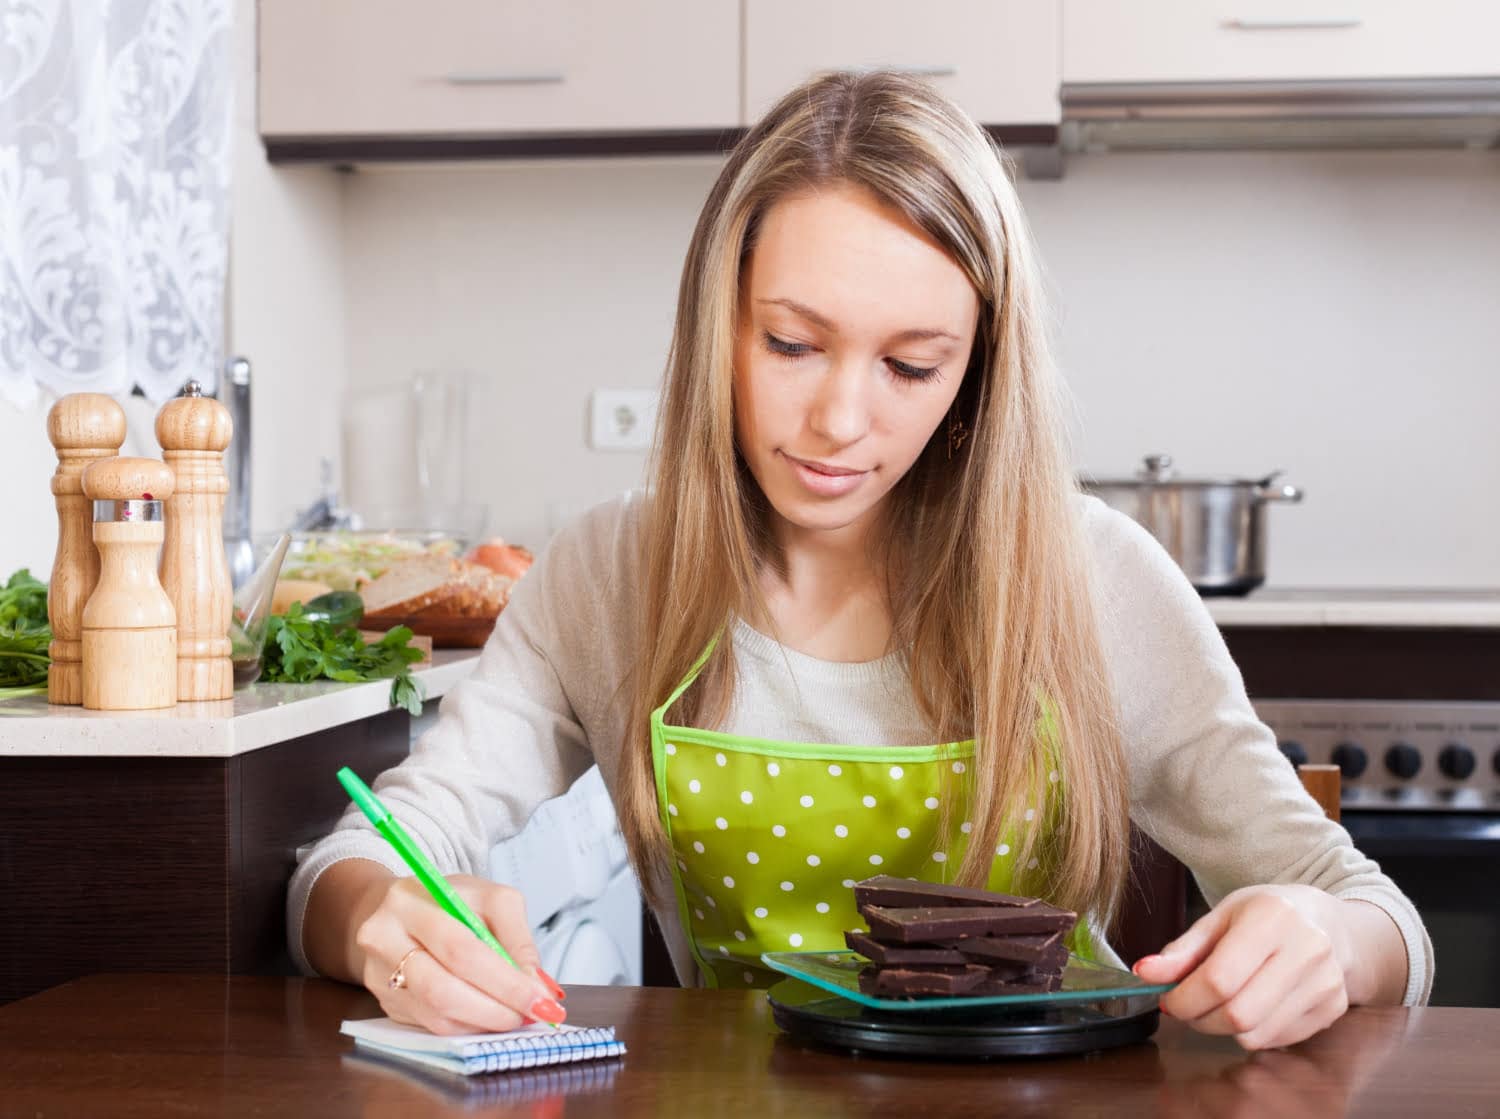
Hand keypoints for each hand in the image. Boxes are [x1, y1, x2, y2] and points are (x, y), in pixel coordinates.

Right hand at [353, 873, 566, 1034]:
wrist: (396, 911)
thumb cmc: (447, 902)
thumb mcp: (490, 899)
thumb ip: (517, 937)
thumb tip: (535, 985)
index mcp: (411, 902)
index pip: (461, 949)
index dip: (504, 981)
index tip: (540, 999)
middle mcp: (384, 939)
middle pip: (442, 989)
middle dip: (495, 1008)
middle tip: (530, 1015)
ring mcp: (379, 975)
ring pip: (436, 1015)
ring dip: (483, 1022)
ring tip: (514, 1015)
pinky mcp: (385, 1003)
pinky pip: (431, 1026)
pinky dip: (468, 1026)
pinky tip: (487, 1016)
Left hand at [1132, 885, 1352, 1050]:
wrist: (1328, 924)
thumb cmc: (1266, 915)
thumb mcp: (1221, 917)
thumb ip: (1183, 949)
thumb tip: (1145, 973)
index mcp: (1272, 919)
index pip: (1219, 978)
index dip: (1185, 998)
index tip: (1168, 999)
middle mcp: (1307, 951)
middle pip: (1238, 1014)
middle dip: (1200, 1019)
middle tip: (1188, 1006)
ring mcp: (1325, 984)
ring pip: (1256, 1035)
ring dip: (1223, 1029)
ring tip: (1217, 1005)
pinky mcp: (1332, 1010)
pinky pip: (1276, 1040)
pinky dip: (1251, 1032)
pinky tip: (1249, 1007)